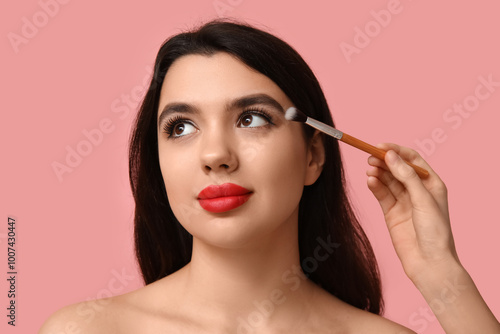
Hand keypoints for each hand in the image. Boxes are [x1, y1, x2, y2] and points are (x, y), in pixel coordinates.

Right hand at [366, 143, 460, 284]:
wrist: (429, 263)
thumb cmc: (435, 232)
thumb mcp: (423, 199)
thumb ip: (406, 176)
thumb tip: (390, 155)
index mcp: (431, 184)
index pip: (412, 160)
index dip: (396, 151)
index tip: (381, 146)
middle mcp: (417, 191)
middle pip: (397, 169)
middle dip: (384, 161)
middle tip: (370, 157)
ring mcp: (403, 202)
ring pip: (387, 181)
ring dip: (378, 173)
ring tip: (369, 170)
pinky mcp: (391, 213)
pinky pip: (381, 194)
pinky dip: (375, 186)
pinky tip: (370, 181)